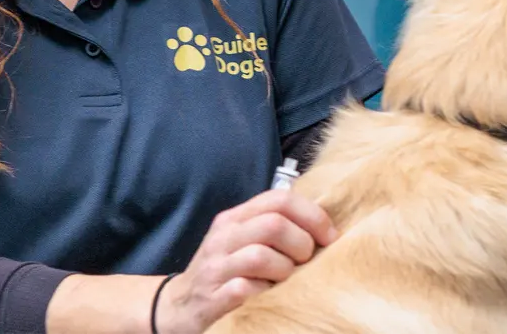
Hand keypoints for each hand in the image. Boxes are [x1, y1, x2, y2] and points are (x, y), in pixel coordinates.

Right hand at [157, 188, 337, 333]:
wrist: (178, 306)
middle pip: (273, 225)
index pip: (279, 199)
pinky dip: (263, 293)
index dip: (312, 215)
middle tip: (305, 261)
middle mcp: (223, 238)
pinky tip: (267, 296)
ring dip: (284, 270)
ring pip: (260, 256)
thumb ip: (275, 226)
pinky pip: (244, 289)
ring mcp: (215, 268)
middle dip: (301, 244)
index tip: (329, 236)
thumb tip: (323, 224)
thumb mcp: (243, 240)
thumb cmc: (225, 270)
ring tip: (286, 280)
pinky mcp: (211, 298)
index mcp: (235, 218)